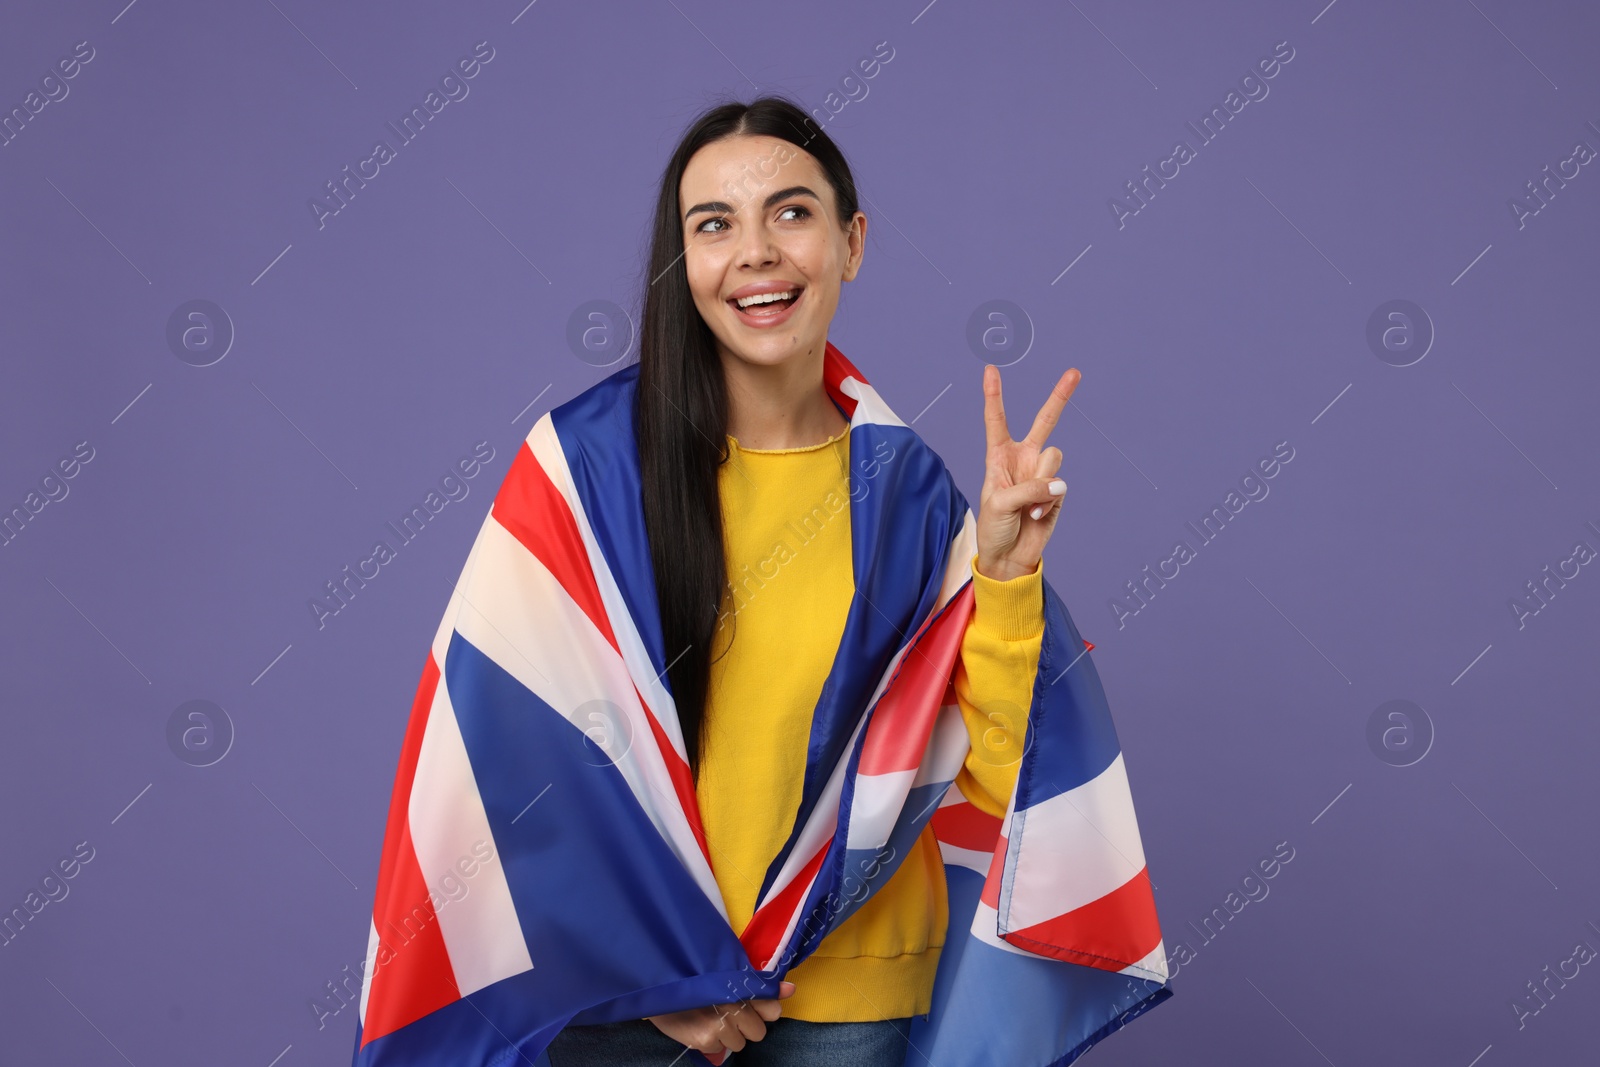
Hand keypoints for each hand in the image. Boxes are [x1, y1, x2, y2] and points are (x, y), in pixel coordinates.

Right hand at [645, 980, 794, 1058]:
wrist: (657, 985)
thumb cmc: (694, 976)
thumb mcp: (726, 972)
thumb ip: (759, 983)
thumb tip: (791, 989)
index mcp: (740, 984)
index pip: (771, 1009)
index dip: (763, 1010)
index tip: (751, 1006)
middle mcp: (733, 1005)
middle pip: (758, 1031)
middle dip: (745, 1025)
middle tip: (725, 1013)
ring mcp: (719, 1025)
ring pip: (740, 1043)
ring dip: (729, 1035)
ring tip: (710, 1018)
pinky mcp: (704, 1040)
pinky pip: (721, 1050)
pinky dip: (712, 1042)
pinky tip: (699, 1026)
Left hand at [974, 364, 1080, 581]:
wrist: (1009, 556)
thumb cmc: (994, 527)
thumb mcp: (1000, 503)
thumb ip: (1028, 488)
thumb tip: (1059, 483)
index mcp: (999, 456)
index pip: (997, 420)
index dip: (994, 395)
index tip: (990, 370)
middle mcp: (1023, 458)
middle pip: (1045, 421)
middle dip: (1060, 396)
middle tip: (1075, 373)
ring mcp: (1043, 473)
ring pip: (1054, 458)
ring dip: (1041, 481)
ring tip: (1029, 505)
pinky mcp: (1057, 491)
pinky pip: (1059, 486)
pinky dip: (1048, 502)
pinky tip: (1037, 515)